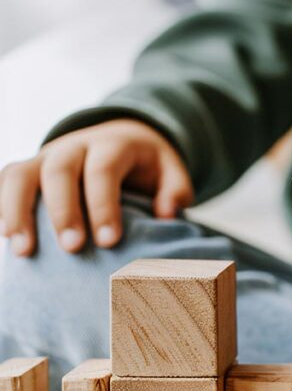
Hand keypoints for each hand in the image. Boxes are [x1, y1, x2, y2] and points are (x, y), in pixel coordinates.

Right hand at [0, 119, 192, 255]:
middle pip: (59, 171)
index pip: (103, 171)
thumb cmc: (147, 166)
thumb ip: (175, 190)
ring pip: (21, 175)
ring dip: (17, 212)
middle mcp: (75, 146)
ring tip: (22, 252)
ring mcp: (46, 156)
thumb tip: (166, 214)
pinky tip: (5, 239)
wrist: (121, 138)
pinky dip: (2, 208)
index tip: (109, 242)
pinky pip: (6, 183)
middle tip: (71, 248)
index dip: (104, 206)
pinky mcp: (29, 169)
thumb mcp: (171, 171)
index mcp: (112, 144)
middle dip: (63, 211)